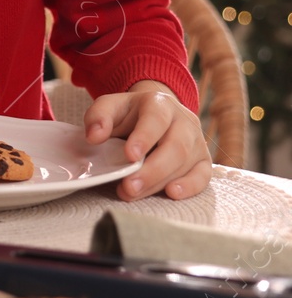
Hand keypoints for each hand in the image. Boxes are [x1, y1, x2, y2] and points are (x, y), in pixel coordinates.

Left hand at [84, 79, 211, 199]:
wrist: (156, 114)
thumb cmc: (130, 114)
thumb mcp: (110, 107)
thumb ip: (99, 117)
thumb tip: (94, 136)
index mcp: (160, 104)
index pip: (155, 120)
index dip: (144, 138)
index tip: (130, 155)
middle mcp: (184, 121)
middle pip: (175, 146)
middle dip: (151, 170)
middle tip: (129, 186)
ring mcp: (196, 141)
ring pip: (185, 163)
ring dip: (159, 182)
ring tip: (134, 192)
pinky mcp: (203, 161)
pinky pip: (203, 176)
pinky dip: (189, 187)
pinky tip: (172, 193)